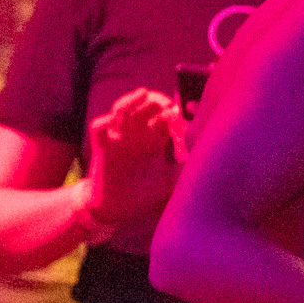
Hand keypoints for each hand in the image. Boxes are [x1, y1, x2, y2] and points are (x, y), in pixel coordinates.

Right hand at [81, 88, 186, 227]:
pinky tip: (111, 121)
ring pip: (121, 110)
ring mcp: (118, 138)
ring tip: (143, 94)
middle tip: (167, 103)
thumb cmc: (144, 192)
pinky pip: (98, 128)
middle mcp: (136, 134)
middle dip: (155, 101)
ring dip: (130, 101)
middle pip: (144, 107)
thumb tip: (205, 159)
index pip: (163, 115)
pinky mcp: (102, 148)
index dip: (173, 110)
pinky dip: (103, 122)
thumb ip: (185, 167)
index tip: (181, 112)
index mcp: (154, 139)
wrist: (117, 208)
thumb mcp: (170, 178)